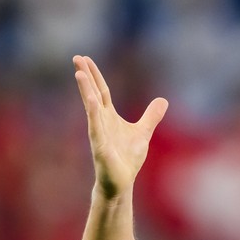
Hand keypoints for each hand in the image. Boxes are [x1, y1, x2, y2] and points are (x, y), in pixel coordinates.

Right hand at [73, 55, 167, 198]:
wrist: (121, 181)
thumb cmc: (127, 158)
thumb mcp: (143, 132)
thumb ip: (151, 116)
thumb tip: (163, 100)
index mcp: (109, 117)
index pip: (101, 91)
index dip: (94, 75)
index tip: (85, 59)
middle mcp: (101, 122)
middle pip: (92, 94)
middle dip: (85, 77)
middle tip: (76, 58)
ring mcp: (98, 133)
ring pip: (91, 109)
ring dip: (86, 91)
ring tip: (79, 74)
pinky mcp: (100, 147)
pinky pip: (96, 129)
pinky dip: (94, 116)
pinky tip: (91, 103)